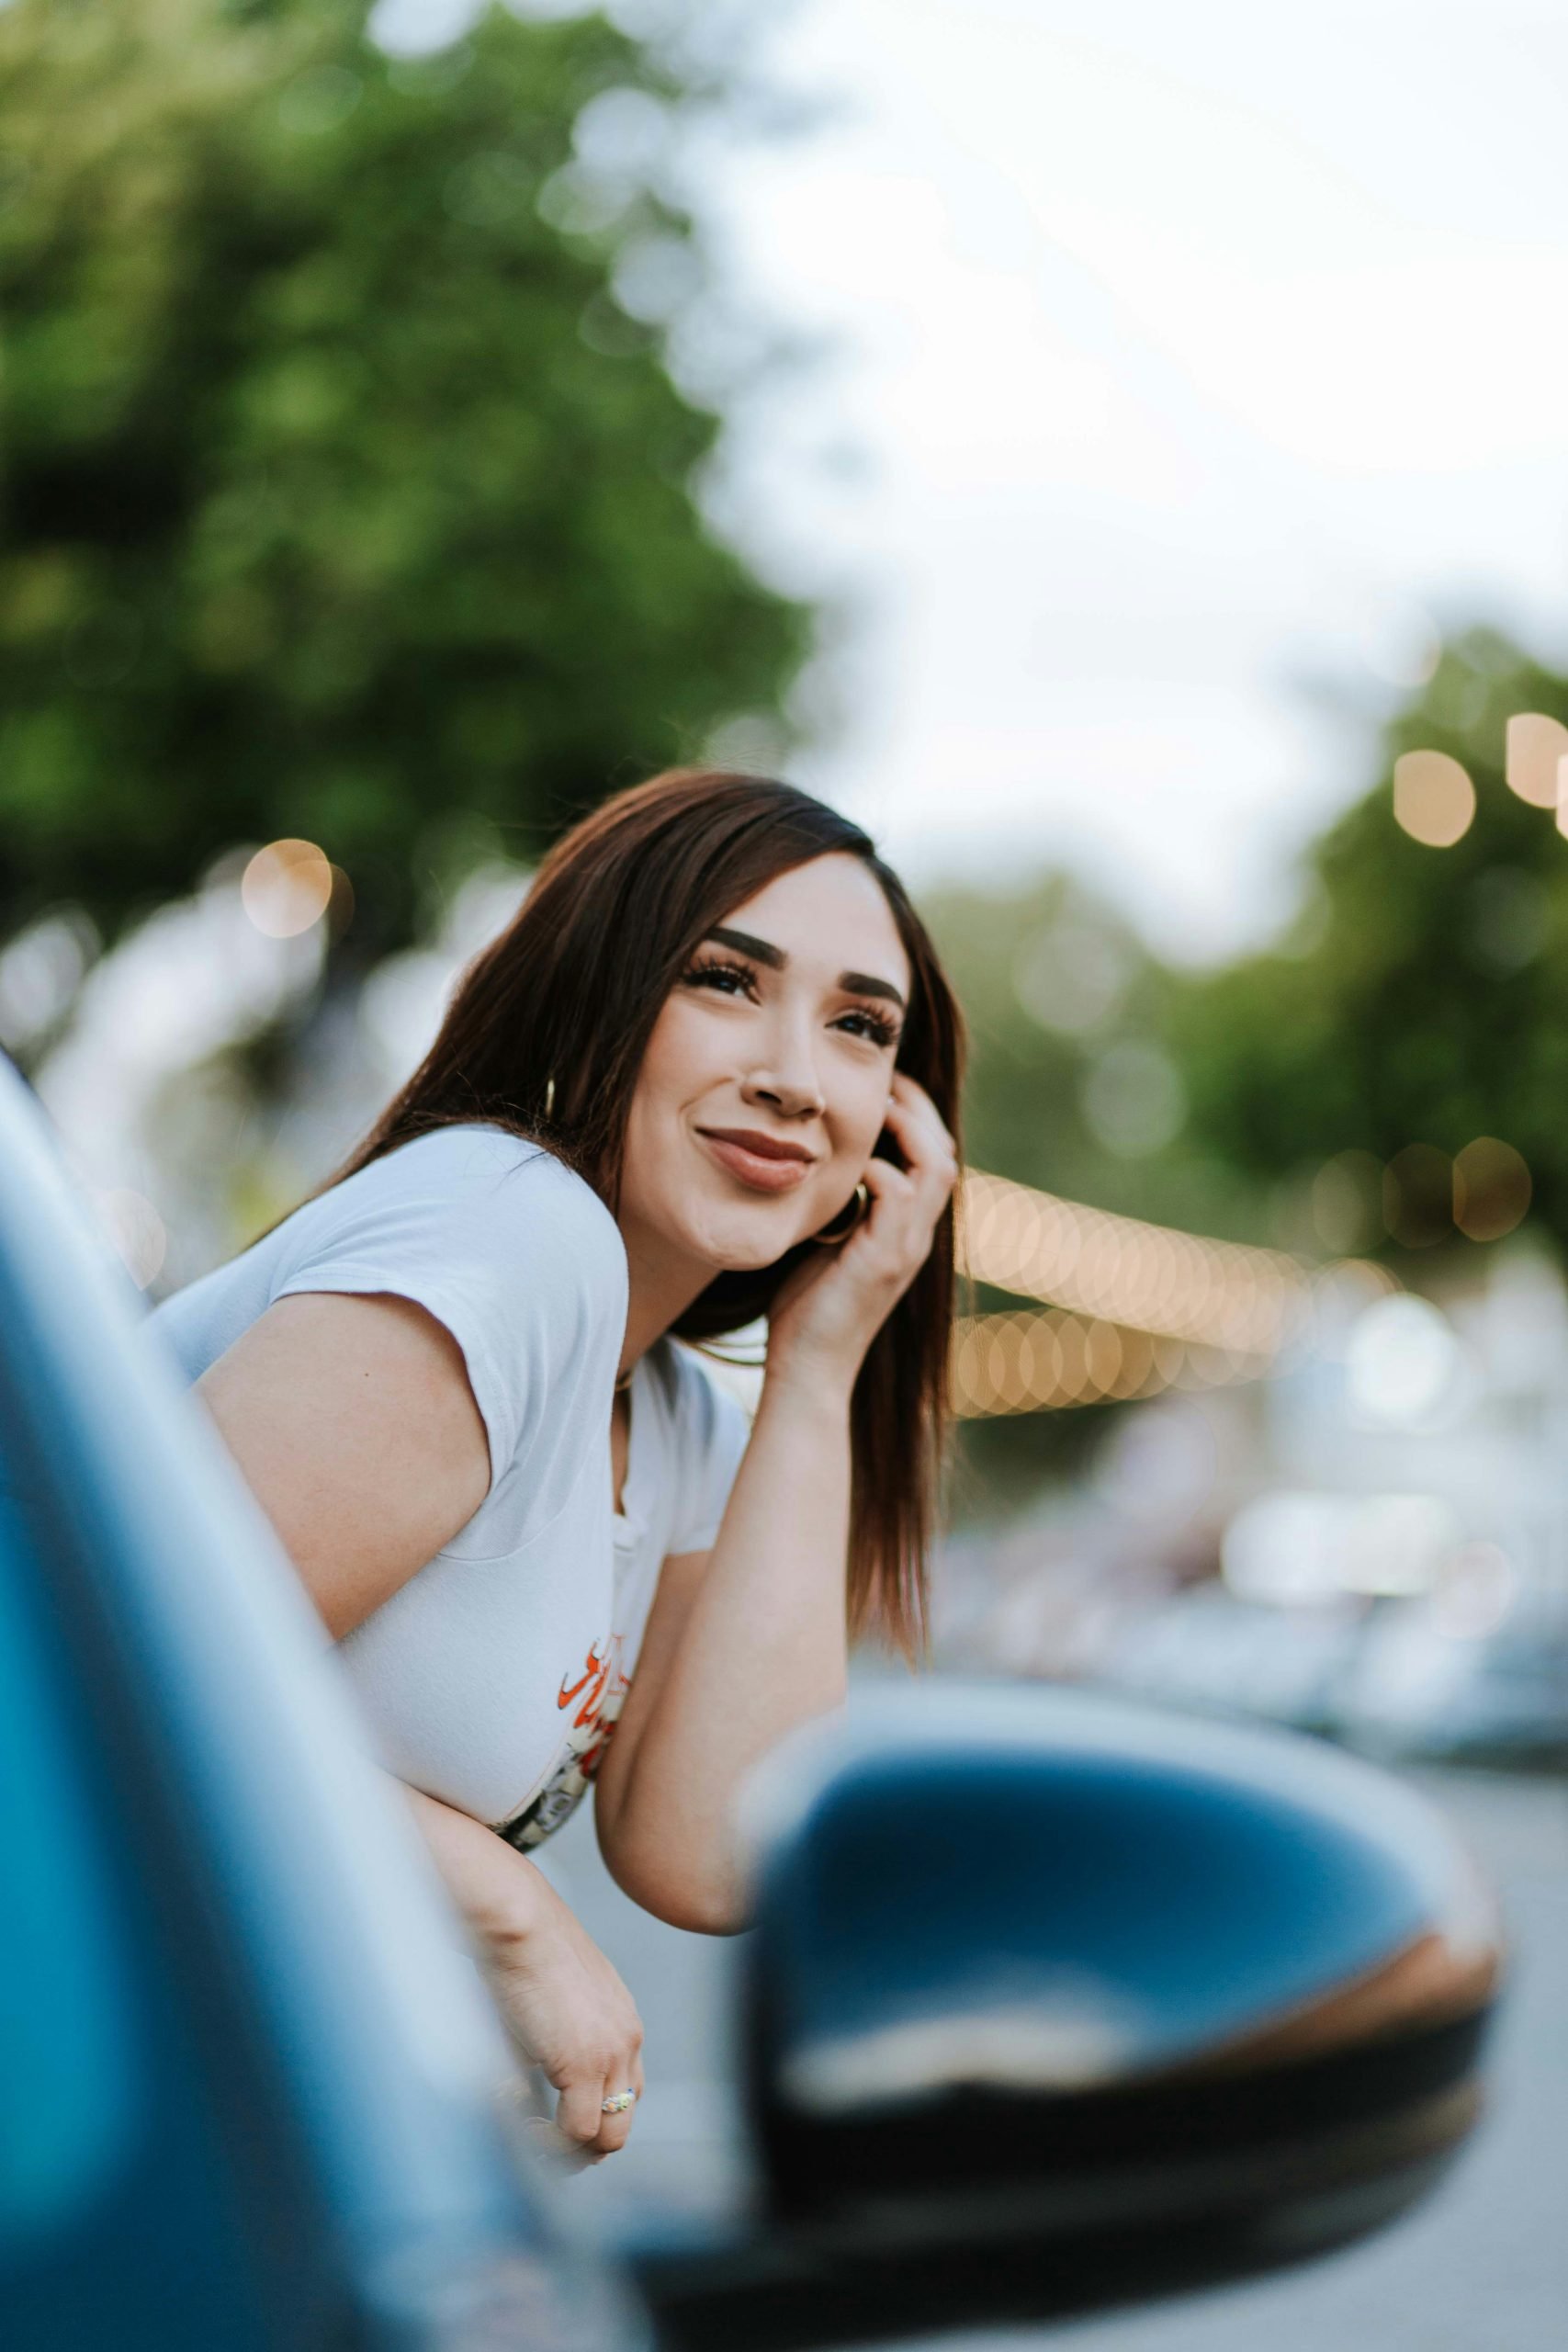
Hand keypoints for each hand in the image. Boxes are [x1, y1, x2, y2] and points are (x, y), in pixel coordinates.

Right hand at [483, 1865, 645, 2162]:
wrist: (518, 1919)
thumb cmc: (520, 1947)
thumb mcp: (548, 1999)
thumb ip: (549, 2043)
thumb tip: (521, 2090)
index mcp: (622, 2021)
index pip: (628, 2091)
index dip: (595, 2117)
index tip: (556, 2124)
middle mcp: (627, 2040)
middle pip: (624, 2121)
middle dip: (585, 2147)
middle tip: (545, 2148)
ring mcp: (611, 2053)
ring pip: (608, 2135)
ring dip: (570, 2152)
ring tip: (532, 2143)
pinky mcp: (583, 2063)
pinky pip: (578, 2131)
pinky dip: (552, 2143)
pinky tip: (525, 2129)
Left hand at [767, 1073, 958, 1394]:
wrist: (807, 1371)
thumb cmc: (805, 1312)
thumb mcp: (823, 1246)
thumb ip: (833, 1208)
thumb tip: (806, 1166)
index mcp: (905, 1229)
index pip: (932, 1156)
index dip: (914, 1116)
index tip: (878, 1089)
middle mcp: (916, 1235)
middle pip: (944, 1150)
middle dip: (917, 1107)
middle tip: (880, 1082)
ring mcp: (906, 1247)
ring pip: (935, 1165)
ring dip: (905, 1127)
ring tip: (873, 1106)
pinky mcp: (884, 1259)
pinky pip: (899, 1192)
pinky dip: (877, 1167)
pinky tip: (847, 1166)